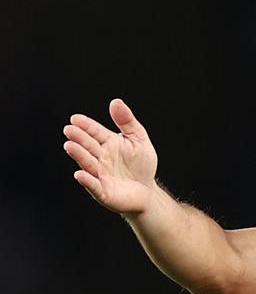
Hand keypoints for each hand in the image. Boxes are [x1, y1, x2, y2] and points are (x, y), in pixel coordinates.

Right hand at [63, 98, 159, 214]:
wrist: (147, 191)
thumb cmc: (142, 164)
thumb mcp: (138, 139)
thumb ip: (127, 122)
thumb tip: (116, 102)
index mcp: (108, 143)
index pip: (94, 132)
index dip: (86, 125)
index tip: (75, 118)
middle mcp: (100, 158)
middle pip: (88, 146)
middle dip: (78, 138)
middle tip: (69, 130)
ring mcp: (99, 174)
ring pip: (88, 163)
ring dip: (79, 155)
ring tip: (70, 146)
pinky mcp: (103, 191)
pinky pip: (94, 185)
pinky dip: (87, 180)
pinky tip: (79, 174)